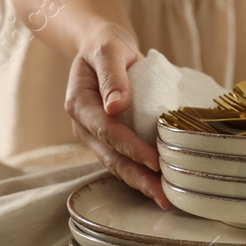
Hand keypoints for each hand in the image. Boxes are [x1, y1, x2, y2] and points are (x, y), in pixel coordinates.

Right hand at [64, 24, 168, 208]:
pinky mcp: (109, 139)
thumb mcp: (109, 49)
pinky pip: (124, 160)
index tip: (155, 161)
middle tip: (164, 196)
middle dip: (138, 178)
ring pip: (117, 164)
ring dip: (140, 183)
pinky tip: (161, 185)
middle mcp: (84, 125)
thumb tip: (117, 105)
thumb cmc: (106, 46)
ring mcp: (95, 136)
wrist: (103, 47)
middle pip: (111, 157)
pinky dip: (141, 173)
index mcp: (79, 104)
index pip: (106, 131)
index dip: (130, 147)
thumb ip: (112, 76)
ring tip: (165, 199)